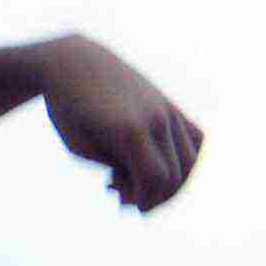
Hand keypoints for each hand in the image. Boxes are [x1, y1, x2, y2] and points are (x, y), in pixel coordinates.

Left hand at [41, 40, 203, 210]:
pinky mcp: (171, 105)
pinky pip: (196, 140)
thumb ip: (118, 168)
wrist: (75, 64)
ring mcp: (168, 110)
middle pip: (175, 175)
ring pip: (192, 161)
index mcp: (130, 130)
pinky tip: (155, 162)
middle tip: (118, 192)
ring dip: (170, 182)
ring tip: (134, 180)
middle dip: (152, 195)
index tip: (120, 200)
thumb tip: (146, 187)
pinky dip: (185, 160)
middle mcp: (157, 119)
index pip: (156, 180)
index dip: (144, 200)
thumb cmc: (69, 111)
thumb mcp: (82, 149)